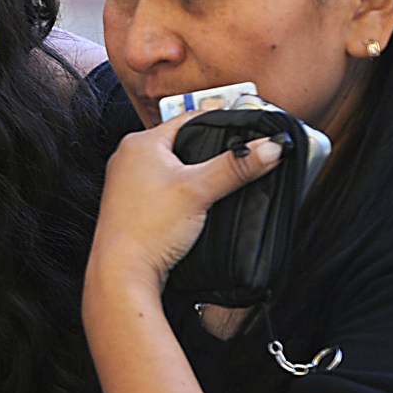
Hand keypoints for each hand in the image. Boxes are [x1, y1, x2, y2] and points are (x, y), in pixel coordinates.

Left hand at [90, 112, 283, 291]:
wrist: (122, 273)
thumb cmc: (146, 230)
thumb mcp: (200, 190)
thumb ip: (236, 166)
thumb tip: (270, 147)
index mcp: (139, 143)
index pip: (188, 118)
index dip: (220, 122)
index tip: (243, 128)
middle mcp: (127, 159)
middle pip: (180, 143)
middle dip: (207, 152)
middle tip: (233, 159)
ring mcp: (126, 184)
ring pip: (171, 168)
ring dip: (193, 175)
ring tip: (214, 184)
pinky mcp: (131, 206)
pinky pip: (163, 189)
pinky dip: (180, 193)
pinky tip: (193, 205)